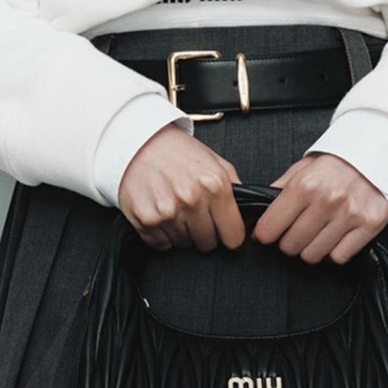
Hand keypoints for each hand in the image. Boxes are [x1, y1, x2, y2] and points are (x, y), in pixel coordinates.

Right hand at [117, 123, 244, 251]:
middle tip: (194, 214)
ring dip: (182, 232)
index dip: (229, 235)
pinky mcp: (146, 220)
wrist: (137, 142)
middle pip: (208, 244)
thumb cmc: (177, 152)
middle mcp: (192, 200)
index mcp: (214, 185)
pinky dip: (162, 235)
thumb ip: (235, 189)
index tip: (224, 230)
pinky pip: (162, 244)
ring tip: (175, 209)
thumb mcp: (215, 163)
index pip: (233, 237)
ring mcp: (167, 212)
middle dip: (204, 233)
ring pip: (184, 245)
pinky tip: (161, 214)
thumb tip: (249, 216)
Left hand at [251, 152, 387, 263]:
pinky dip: (335, 251)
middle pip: (291, 246)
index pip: (270, 228)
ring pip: (313, 255)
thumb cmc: (335, 164)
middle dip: (289, 242)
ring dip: (311, 248)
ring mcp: (349, 214)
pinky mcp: (369, 224)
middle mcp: (327, 200)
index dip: (264, 234)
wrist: (376, 154)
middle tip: (295, 232)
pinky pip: (339, 256)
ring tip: (316, 233)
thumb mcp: (301, 169)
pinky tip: (335, 236)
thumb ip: (278, 191)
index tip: (266, 235)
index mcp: (304, 185)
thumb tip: (256, 216)